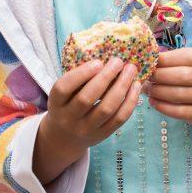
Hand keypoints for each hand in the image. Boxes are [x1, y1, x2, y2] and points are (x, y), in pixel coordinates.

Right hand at [33, 57, 140, 185]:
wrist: (65, 138)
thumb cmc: (67, 105)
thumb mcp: (63, 94)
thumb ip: (77, 79)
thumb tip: (104, 55)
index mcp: (56, 103)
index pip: (63, 88)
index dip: (81, 74)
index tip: (98, 61)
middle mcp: (68, 118)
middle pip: (86, 98)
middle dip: (105, 77)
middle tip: (118, 61)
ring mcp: (86, 129)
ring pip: (106, 109)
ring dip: (122, 87)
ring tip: (131, 70)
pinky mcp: (102, 135)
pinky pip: (119, 119)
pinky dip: (130, 101)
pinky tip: (135, 86)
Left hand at [145, 48, 191, 132]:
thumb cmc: (191, 76)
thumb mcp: (185, 63)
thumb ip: (169, 59)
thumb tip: (147, 59)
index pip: (186, 57)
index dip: (165, 59)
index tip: (149, 62)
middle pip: (182, 76)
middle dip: (160, 76)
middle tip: (146, 77)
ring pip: (178, 94)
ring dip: (158, 92)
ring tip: (147, 89)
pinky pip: (179, 111)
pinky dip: (162, 106)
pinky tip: (153, 101)